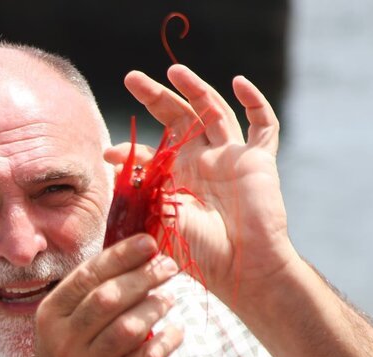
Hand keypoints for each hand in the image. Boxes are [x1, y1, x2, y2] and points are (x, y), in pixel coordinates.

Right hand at [22, 234, 181, 356]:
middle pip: (108, 298)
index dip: (121, 256)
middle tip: (168, 267)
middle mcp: (64, 341)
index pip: (88, 276)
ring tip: (169, 298)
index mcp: (51, 314)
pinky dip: (167, 341)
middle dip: (143, 277)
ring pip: (129, 328)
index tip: (149, 242)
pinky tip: (175, 331)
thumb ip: (93, 291)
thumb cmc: (71, 353)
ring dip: (155, 307)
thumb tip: (140, 252)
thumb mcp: (66, 321)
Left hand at [105, 65, 297, 305]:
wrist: (239, 269)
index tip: (108, 154)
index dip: (129, 150)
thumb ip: (138, 191)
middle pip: (179, 116)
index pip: (150, 150)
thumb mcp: (159, 219)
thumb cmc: (197, 253)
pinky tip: (238, 82)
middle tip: (131, 78)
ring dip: (195, 89)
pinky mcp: (259, 161)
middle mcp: (201, 161)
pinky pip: (264, 125)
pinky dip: (255, 101)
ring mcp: (230, 157)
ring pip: (214, 111)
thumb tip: (111, 162)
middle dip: (155, 96)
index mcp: (175, 177)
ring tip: (173, 70)